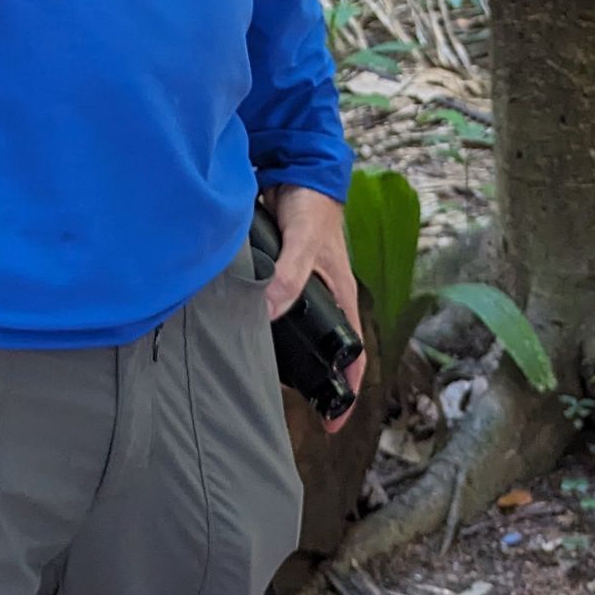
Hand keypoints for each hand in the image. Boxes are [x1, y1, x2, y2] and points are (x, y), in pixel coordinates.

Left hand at [262, 182, 367, 433]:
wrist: (296, 172)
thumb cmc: (312, 209)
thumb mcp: (304, 245)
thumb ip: (289, 276)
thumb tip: (270, 311)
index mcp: (342, 299)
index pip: (353, 357)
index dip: (347, 392)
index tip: (333, 423)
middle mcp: (325, 299)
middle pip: (324, 352)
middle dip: (312, 383)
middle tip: (289, 410)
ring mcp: (302, 290)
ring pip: (297, 333)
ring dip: (286, 357)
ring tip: (260, 382)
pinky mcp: (281, 277)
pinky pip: (274, 310)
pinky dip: (264, 327)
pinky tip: (241, 336)